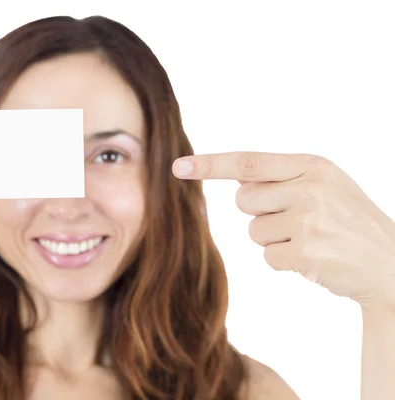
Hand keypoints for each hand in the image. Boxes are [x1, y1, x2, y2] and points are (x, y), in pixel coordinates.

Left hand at [173, 151, 394, 309]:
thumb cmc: (348, 221)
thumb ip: (281, 178)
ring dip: (275, 239)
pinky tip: (313, 258)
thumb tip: (238, 180)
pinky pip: (268, 257)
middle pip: (244, 201)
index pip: (249, 162)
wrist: (390, 262)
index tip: (178, 167)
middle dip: (261, 213)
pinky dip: (284, 261)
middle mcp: (310, 189)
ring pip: (254, 231)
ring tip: (310, 239)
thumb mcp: (324, 185)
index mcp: (312, 166)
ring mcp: (309, 222)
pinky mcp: (307, 254)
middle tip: (297, 220)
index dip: (210, 165)